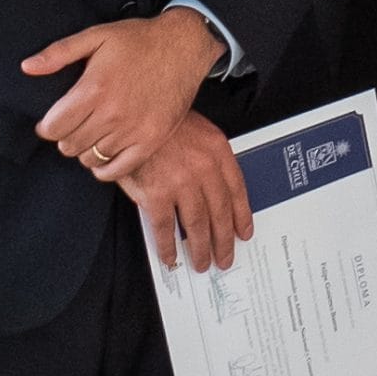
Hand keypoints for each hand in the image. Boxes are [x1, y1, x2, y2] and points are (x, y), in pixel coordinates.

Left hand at [25, 5, 220, 175]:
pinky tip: (106, 151)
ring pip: (90, 159)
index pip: (53, 128)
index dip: (47, 126)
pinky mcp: (152, 140)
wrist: (185, 45)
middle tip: (76, 124)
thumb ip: (59, 52)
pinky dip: (106, 166)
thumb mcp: (97, 36)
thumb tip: (27, 67)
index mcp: (94, 88)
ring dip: (86, 149)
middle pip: (69, 146)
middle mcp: (112, 113)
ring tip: (94, 133)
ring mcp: (134, 130)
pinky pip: (117, 170)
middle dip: (66, 136)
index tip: (53, 120)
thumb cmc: (139, 40)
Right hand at [118, 110, 254, 269]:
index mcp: (218, 152)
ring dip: (200, 248)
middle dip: (224, 240)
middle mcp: (204, 169)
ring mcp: (181, 183)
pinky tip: (170, 256)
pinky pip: (166, 228)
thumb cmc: (163, 122)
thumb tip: (218, 188)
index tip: (244, 232)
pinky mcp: (156, 194)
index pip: (237, 190)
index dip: (241, 216)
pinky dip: (168, 246)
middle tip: (225, 257)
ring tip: (202, 262)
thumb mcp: (199, 131)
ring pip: (197, 225)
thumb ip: (211, 158)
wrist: (133, 113)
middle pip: (220, 213)